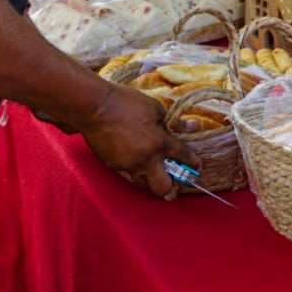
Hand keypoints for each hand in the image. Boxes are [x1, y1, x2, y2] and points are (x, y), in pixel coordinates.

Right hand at [76, 82, 190, 198]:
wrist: (94, 106)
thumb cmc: (126, 103)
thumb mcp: (156, 108)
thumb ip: (174, 123)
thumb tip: (193, 127)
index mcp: (159, 142)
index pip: (184, 158)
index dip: (194, 164)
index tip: (197, 168)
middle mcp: (145, 160)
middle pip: (164, 188)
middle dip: (172, 184)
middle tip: (174, 174)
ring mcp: (127, 166)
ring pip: (145, 186)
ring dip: (153, 179)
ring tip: (155, 167)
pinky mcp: (113, 167)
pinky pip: (130, 178)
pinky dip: (137, 173)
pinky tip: (138, 161)